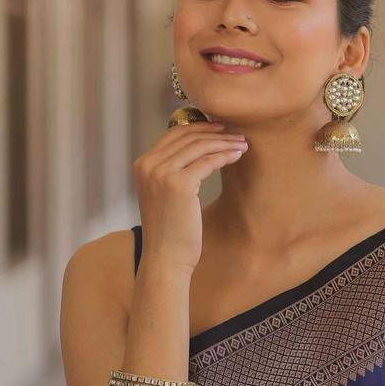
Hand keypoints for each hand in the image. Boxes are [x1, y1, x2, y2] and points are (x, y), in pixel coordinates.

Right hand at [133, 119, 247, 272]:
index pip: (173, 134)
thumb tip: (196, 152)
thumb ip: (170, 172)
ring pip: (199, 146)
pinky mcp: (179, 184)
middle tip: (236, 133)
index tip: (219, 128)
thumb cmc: (169, 233)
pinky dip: (225, 156)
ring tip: (242, 144)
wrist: (165, 258)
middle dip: (215, 132)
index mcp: (142, 165)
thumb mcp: (163, 195)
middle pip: (188, 136)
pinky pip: (208, 162)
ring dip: (224, 142)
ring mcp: (162, 173)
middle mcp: (149, 165)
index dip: (199, 127)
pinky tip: (238, 156)